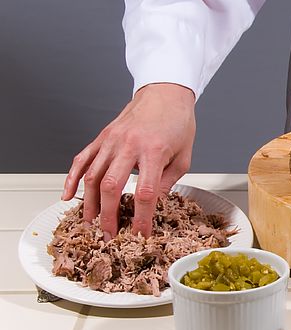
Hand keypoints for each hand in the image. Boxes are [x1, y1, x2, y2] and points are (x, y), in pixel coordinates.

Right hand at [62, 83, 195, 237]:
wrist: (165, 93)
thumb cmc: (178, 123)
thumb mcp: (184, 157)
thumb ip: (168, 182)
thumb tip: (154, 205)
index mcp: (154, 151)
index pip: (146, 192)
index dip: (142, 218)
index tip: (141, 235)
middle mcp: (129, 145)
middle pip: (111, 186)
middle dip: (109, 216)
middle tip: (109, 236)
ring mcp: (111, 140)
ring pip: (91, 175)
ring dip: (89, 203)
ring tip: (90, 224)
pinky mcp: (101, 137)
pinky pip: (81, 159)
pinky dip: (72, 179)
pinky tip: (68, 196)